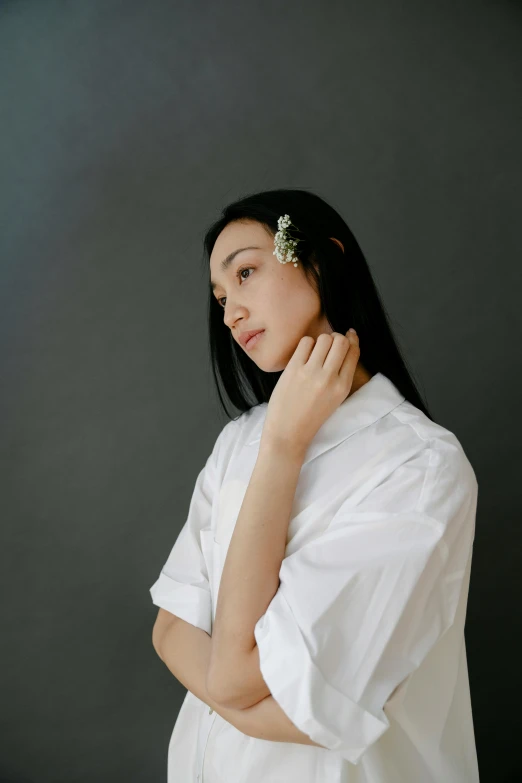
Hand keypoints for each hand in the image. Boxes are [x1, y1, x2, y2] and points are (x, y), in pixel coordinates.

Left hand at [261, 329, 359, 453]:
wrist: (288, 433)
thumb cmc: (311, 417)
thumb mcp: (335, 399)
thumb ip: (341, 376)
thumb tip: (346, 345)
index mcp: (343, 387)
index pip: (354, 353)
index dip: (352, 340)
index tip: (349, 335)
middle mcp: (329, 378)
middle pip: (340, 341)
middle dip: (337, 338)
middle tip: (330, 345)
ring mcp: (311, 372)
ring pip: (324, 338)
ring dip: (322, 340)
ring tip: (316, 350)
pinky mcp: (293, 369)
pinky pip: (305, 342)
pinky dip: (307, 344)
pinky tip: (304, 354)